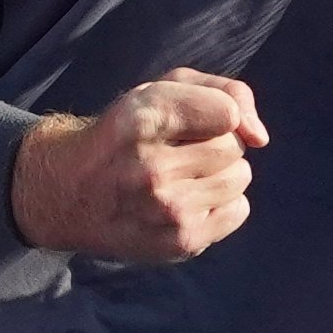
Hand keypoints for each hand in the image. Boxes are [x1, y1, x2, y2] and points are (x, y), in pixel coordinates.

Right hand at [11, 68, 267, 261]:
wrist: (72, 192)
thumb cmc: (128, 132)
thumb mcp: (163, 88)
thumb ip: (226, 92)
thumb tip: (260, 138)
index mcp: (142, 118)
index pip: (227, 112)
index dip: (218, 111)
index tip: (192, 119)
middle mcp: (151, 168)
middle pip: (234, 146)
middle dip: (216, 142)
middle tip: (180, 149)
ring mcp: (166, 211)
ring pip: (240, 178)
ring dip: (220, 173)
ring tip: (182, 175)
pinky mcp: (179, 243)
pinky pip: (239, 210)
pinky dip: (221, 203)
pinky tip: (187, 200)